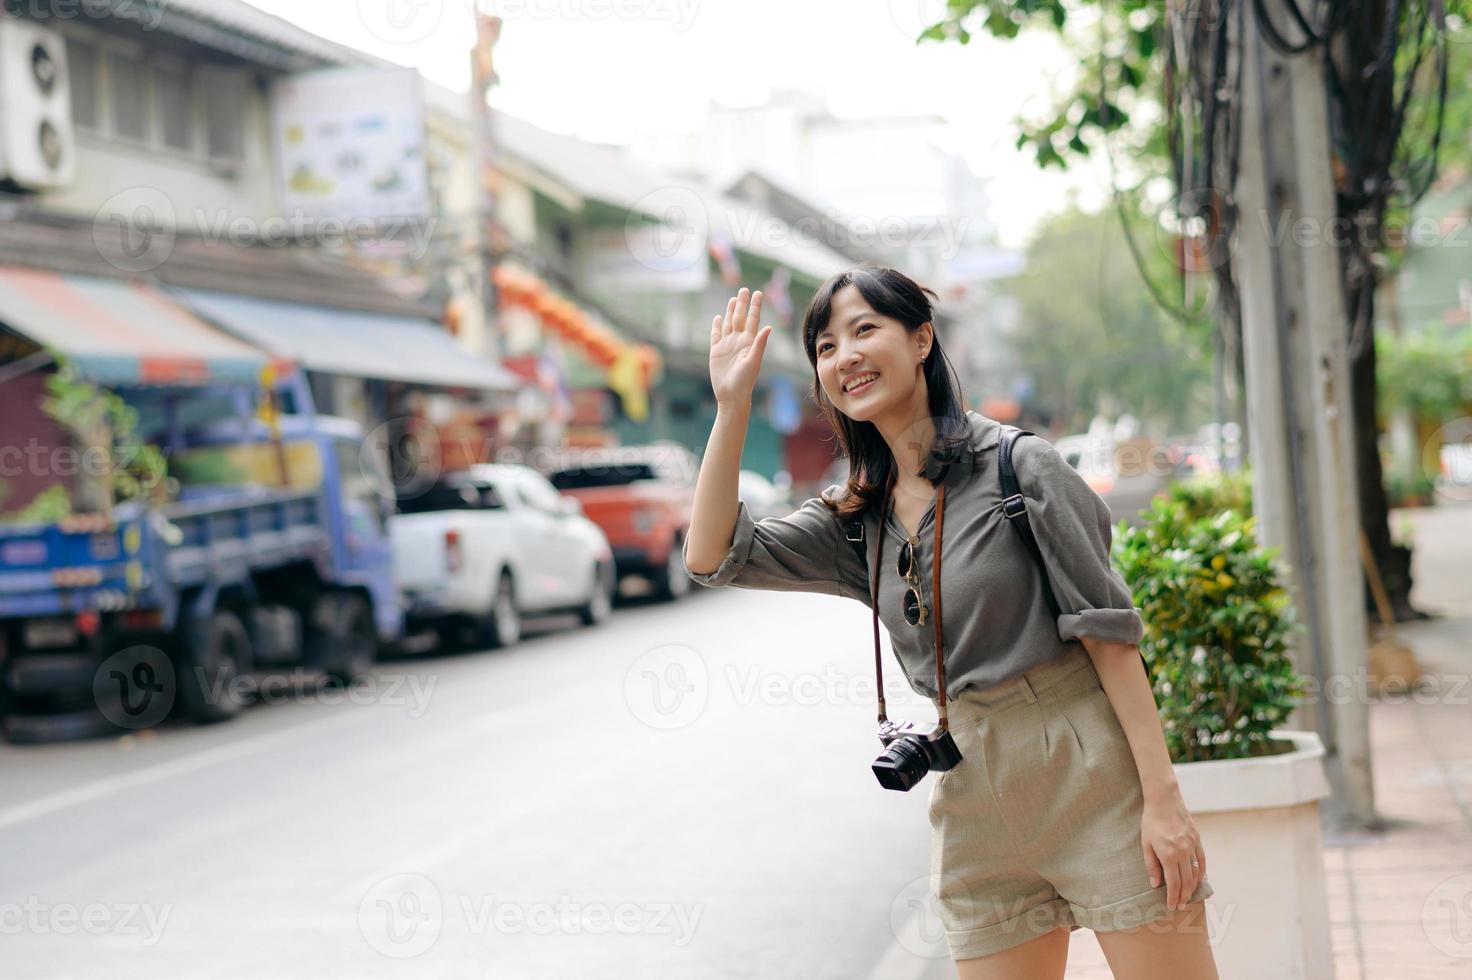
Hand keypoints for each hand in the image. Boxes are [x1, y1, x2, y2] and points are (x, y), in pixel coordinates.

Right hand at [708, 287, 771, 408]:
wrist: (730, 395)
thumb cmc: (745, 381)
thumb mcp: (753, 361)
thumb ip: (760, 344)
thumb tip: (769, 327)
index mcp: (749, 342)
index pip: (752, 319)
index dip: (755, 306)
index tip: (758, 293)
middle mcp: (738, 341)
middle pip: (740, 318)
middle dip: (742, 304)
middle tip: (744, 289)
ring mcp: (727, 345)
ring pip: (728, 324)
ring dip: (730, 311)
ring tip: (733, 299)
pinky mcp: (716, 352)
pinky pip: (716, 335)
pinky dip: (716, 326)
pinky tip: (718, 318)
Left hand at [1141, 785, 1205, 910]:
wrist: (1164, 800)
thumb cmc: (1151, 821)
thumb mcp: (1145, 843)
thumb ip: (1151, 865)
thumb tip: (1155, 884)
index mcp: (1168, 855)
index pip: (1173, 883)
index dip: (1172, 896)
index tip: (1171, 906)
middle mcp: (1183, 852)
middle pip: (1186, 881)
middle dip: (1183, 896)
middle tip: (1180, 906)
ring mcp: (1192, 846)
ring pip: (1196, 872)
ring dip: (1192, 887)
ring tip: (1188, 897)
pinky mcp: (1197, 839)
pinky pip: (1202, 860)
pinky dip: (1202, 872)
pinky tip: (1199, 880)